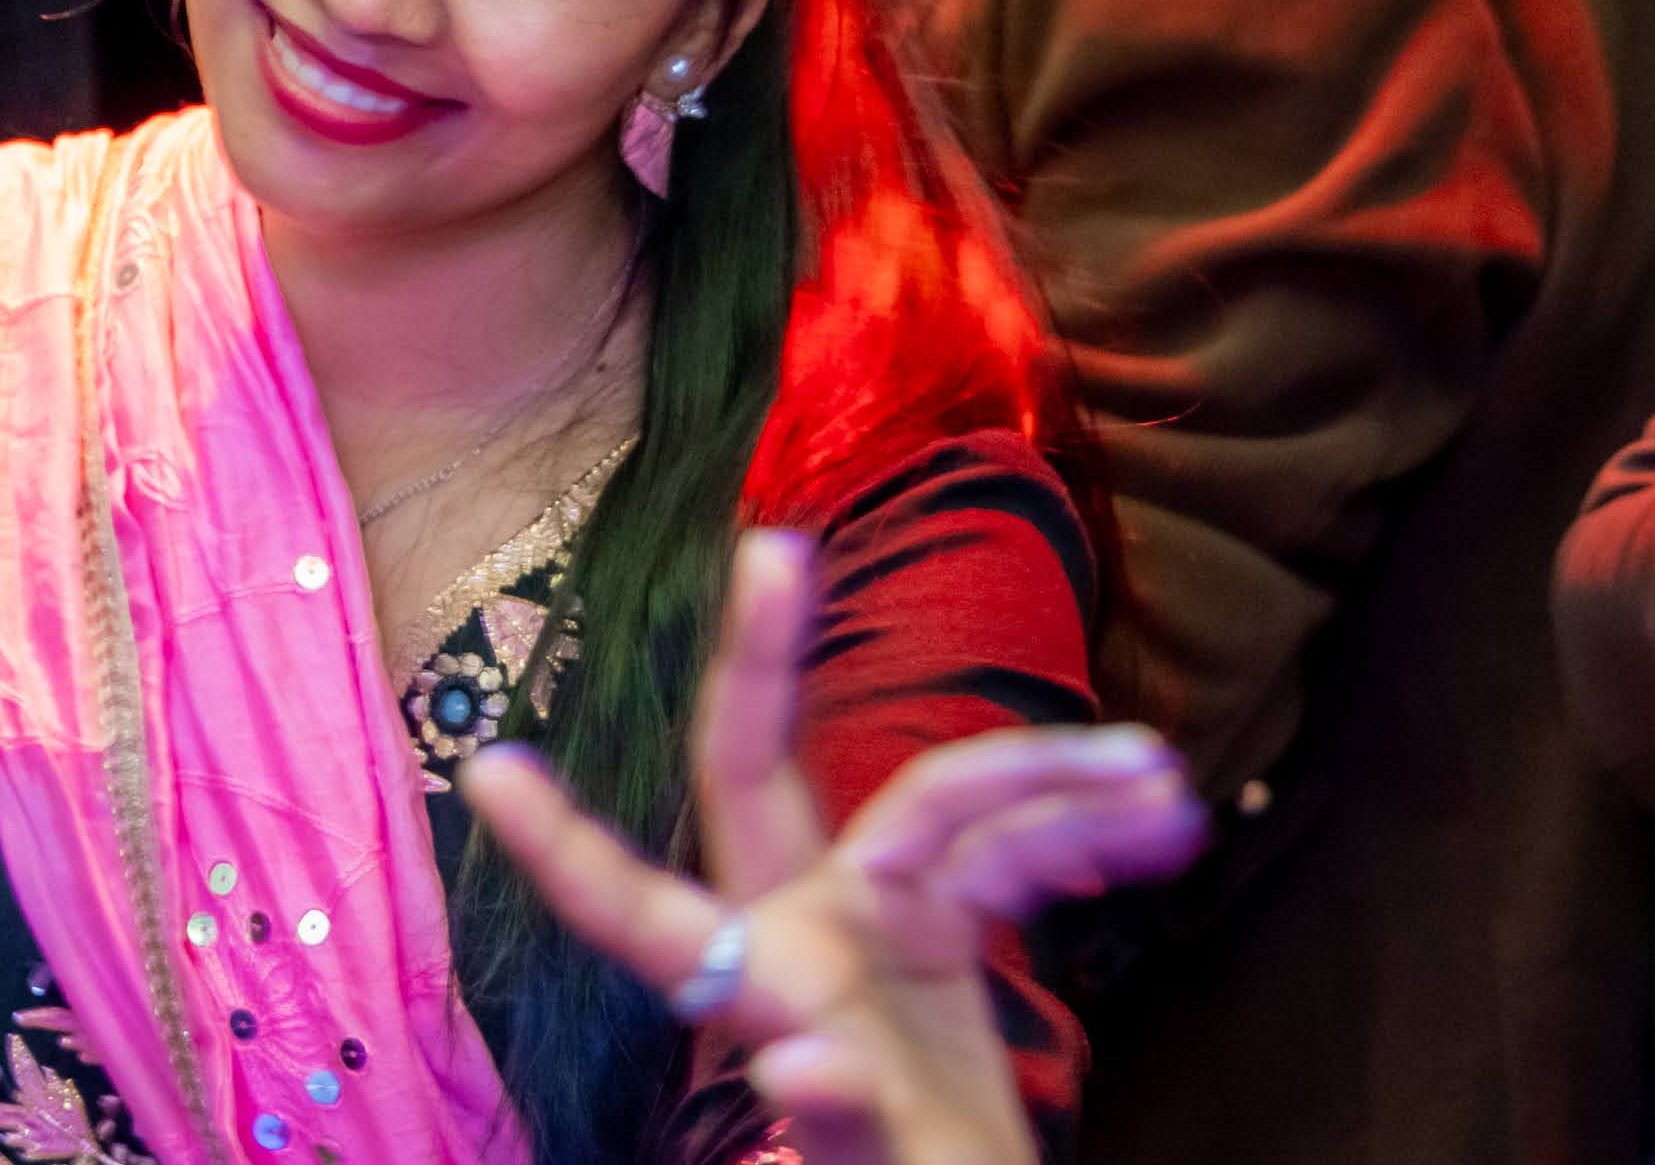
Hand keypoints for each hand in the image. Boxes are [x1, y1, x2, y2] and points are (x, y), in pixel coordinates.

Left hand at [469, 533, 1201, 1164]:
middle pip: (755, 773)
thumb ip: (833, 1118)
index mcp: (754, 995)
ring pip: (936, 805)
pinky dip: (1085, 842)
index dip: (566, 851)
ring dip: (1052, 792)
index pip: (638, 914)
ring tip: (1166, 792)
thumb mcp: (871, 1161)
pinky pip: (1008, 856)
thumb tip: (798, 1073)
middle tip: (774, 550)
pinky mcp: (942, 925)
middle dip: (760, 661)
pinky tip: (1161, 829)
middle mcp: (794, 934)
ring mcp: (864, 919)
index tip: (487, 770)